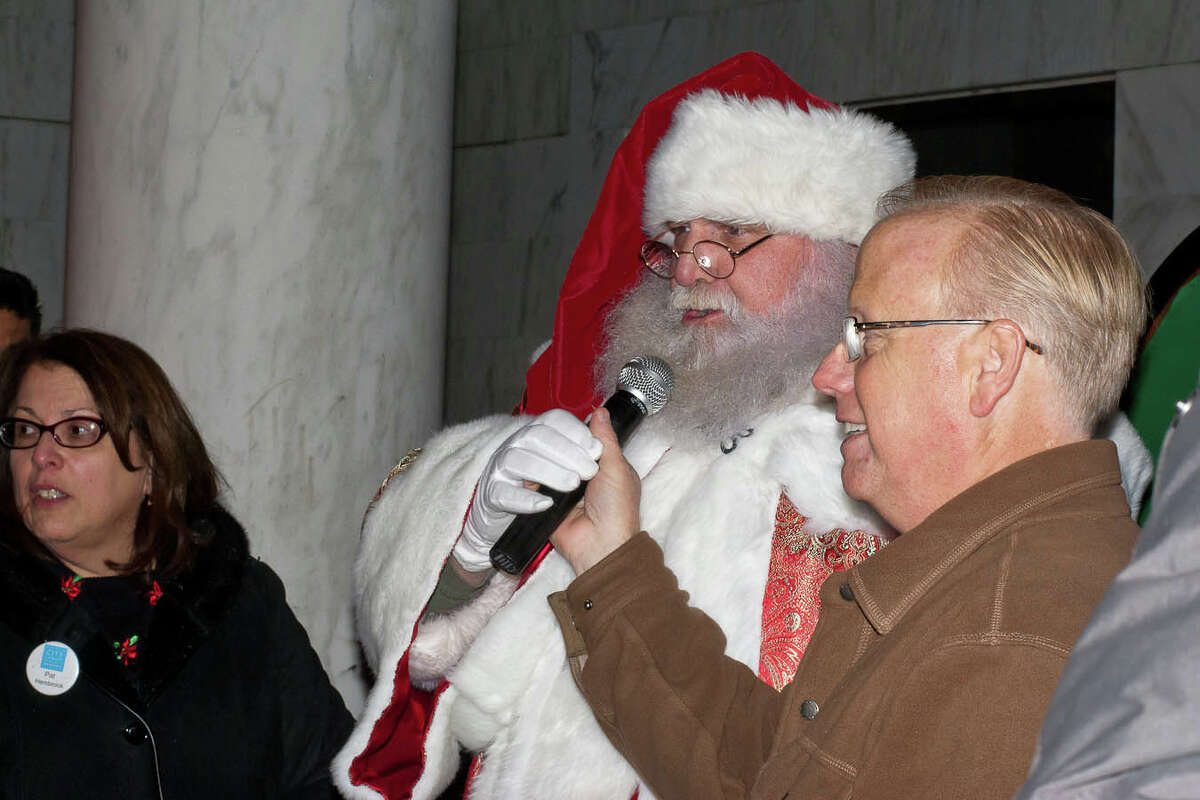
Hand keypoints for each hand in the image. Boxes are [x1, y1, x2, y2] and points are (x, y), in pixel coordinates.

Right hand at [453, 409, 602, 571]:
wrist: (603, 546)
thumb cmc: (616, 509)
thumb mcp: (617, 469)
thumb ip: (605, 438)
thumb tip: (600, 411)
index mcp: (576, 453)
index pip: (561, 428)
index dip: (573, 433)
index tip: (590, 448)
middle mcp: (554, 463)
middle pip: (539, 440)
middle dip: (564, 452)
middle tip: (586, 473)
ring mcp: (538, 483)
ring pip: (522, 461)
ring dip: (548, 471)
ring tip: (572, 487)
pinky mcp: (525, 506)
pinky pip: (508, 494)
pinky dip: (527, 498)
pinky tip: (547, 503)